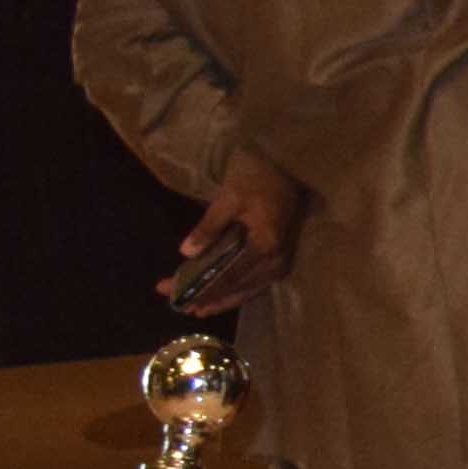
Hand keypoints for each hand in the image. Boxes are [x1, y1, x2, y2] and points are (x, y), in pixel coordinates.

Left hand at [165, 149, 300, 313]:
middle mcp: (277, 257)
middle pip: (242, 288)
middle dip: (211, 298)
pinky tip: (229, 292)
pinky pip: (261, 278)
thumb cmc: (258, 174)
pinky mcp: (282, 251)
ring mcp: (283, 256)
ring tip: (204, 308)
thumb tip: (186, 253)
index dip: (202, 289)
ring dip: (228, 298)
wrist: (290, 160)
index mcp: (265, 244)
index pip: (228, 276)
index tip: (177, 297)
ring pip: (253, 287)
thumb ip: (209, 227)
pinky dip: (243, 288)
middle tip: (184, 308)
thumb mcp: (228, 197)